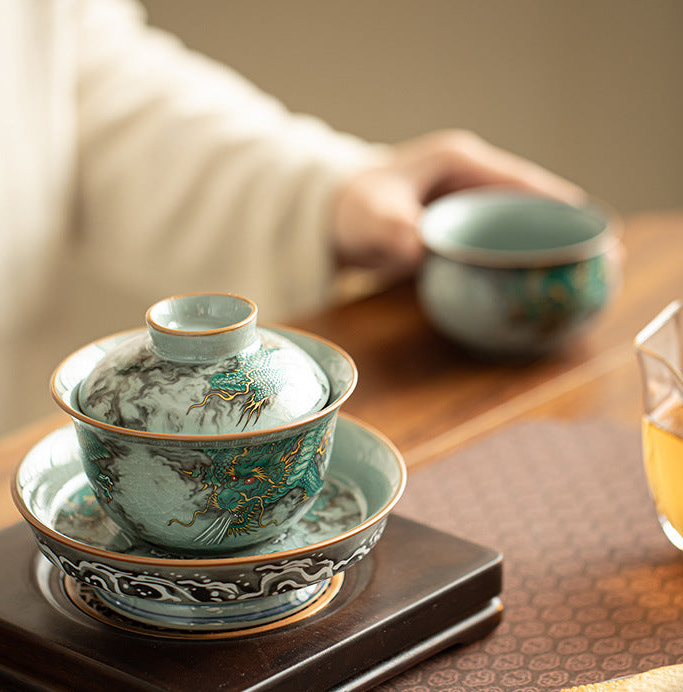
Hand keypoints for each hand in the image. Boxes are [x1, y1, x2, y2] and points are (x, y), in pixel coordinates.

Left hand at [330, 129, 587, 273]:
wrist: (331, 221)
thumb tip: (416, 250)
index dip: (561, 210)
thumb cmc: (351, 209)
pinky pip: (495, 248)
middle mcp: (471, 181)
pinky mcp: (459, 232)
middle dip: (561, 236)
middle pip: (531, 208)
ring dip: (541, 253)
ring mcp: (466, 207)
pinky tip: (530, 292)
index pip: (524, 184)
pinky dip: (514, 265)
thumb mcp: (370, 216)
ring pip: (516, 230)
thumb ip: (392, 229)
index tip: (589, 237)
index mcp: (461, 163)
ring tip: (577, 283)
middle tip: (597, 267)